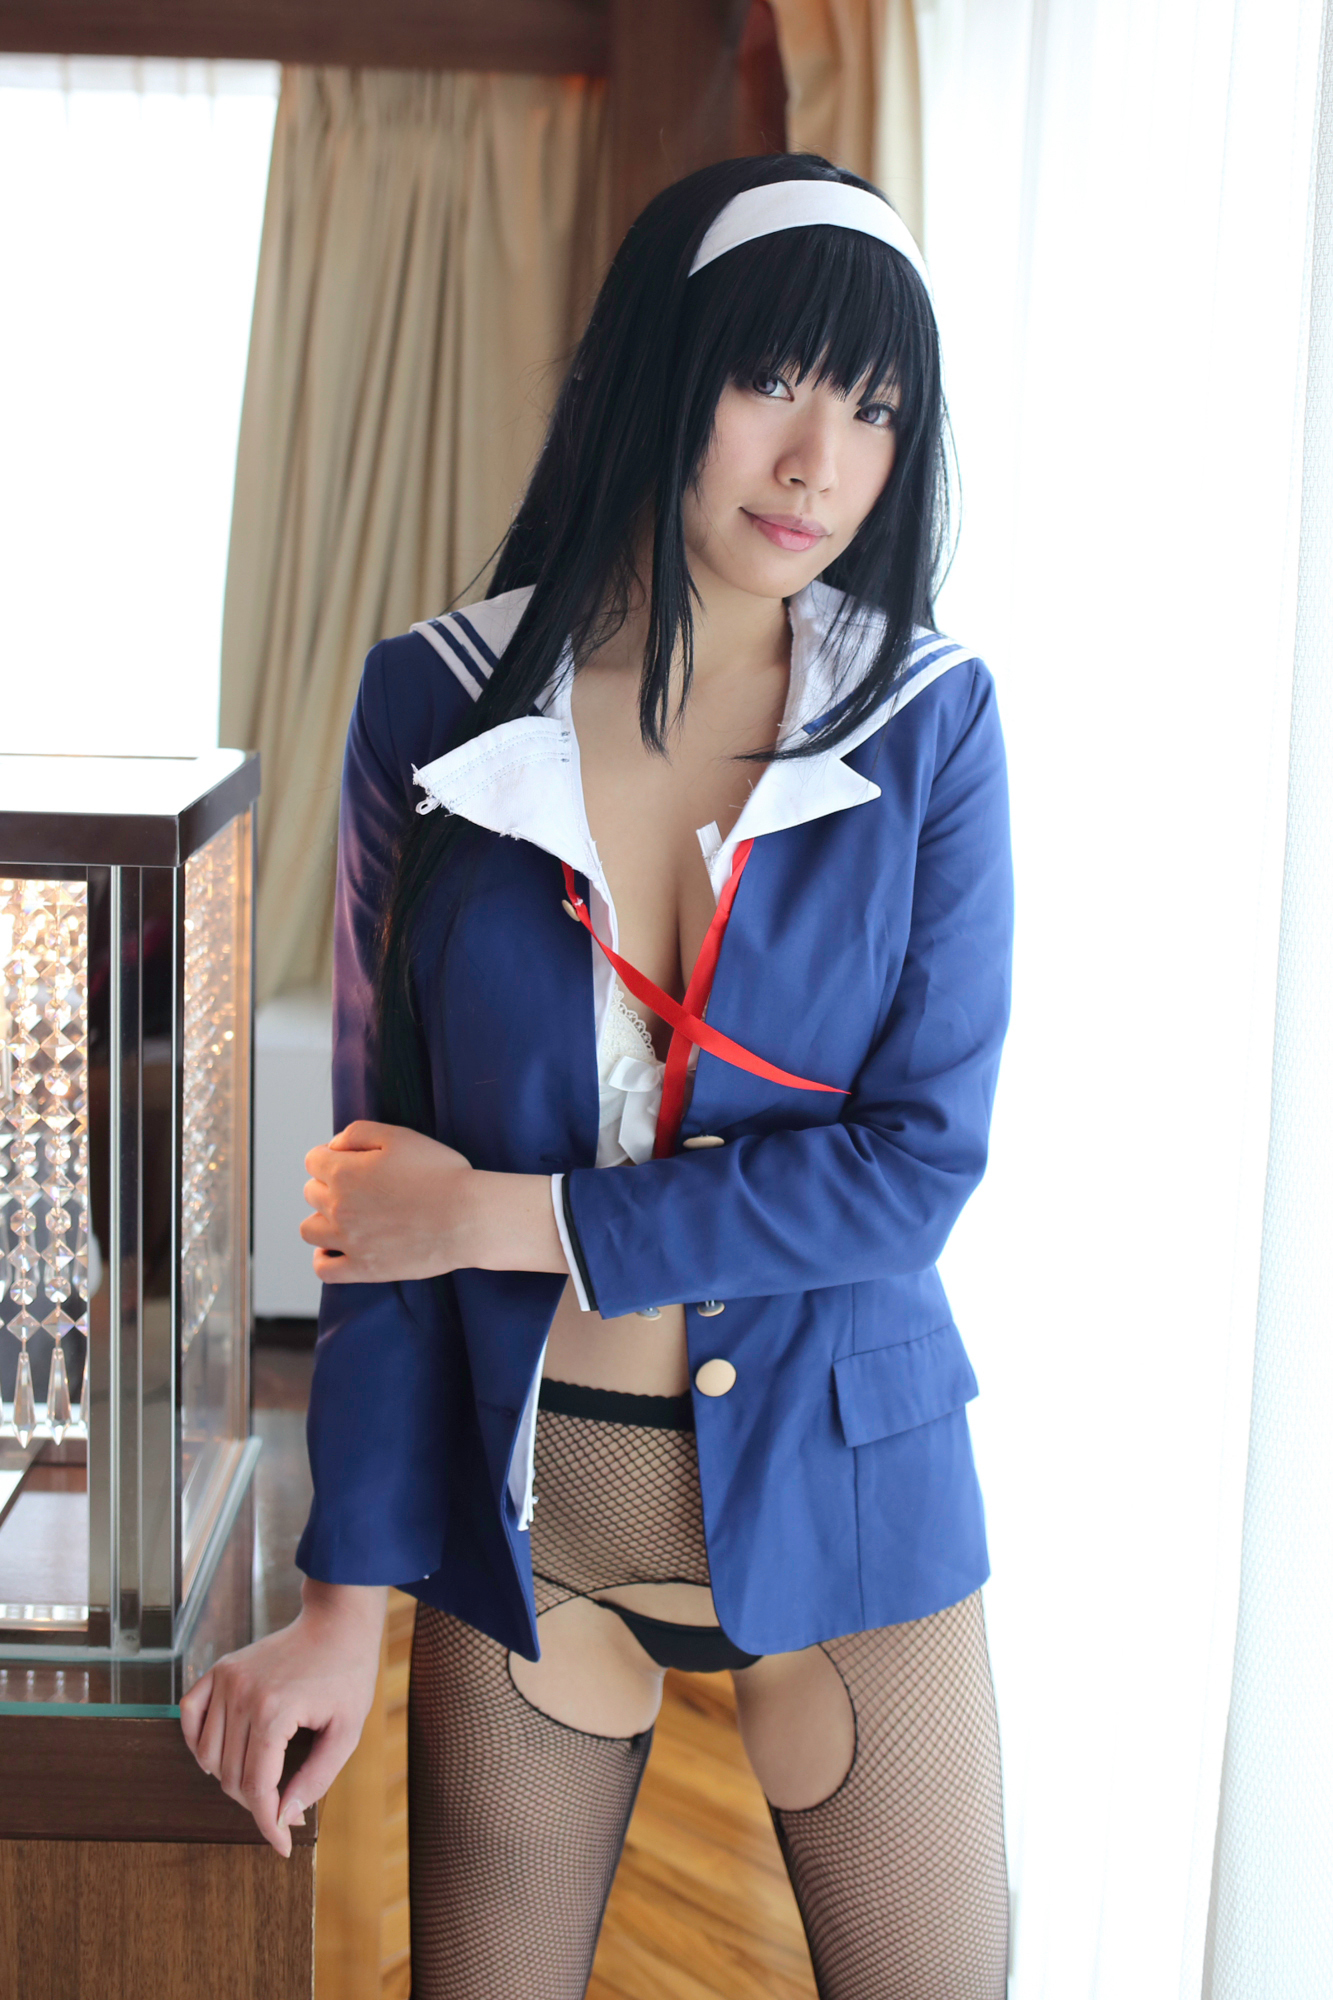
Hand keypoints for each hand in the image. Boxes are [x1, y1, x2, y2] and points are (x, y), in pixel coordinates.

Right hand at [180, 1581, 387, 1856]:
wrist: (337, 1625)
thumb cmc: (347, 1676)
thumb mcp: (347, 1732)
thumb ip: (316, 1778)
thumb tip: (284, 1817)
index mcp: (275, 1711)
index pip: (258, 1788)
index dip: (268, 1825)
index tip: (282, 1846)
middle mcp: (242, 1695)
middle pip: (231, 1777)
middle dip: (256, 1804)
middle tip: (285, 1808)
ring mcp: (226, 1679)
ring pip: (207, 1756)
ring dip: (229, 1779)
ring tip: (262, 1780)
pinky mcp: (219, 1669)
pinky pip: (189, 1715)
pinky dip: (197, 1742)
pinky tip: (221, 1755)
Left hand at [302, 1120, 571, 1284]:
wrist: (467, 1218)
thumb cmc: (440, 1174)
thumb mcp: (401, 1136)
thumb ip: (359, 1133)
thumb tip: (334, 1145)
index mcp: (344, 1172)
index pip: (313, 1160)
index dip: (332, 1157)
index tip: (352, 1161)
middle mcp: (338, 1207)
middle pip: (311, 1193)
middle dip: (329, 1185)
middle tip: (360, 1188)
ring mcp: (348, 1241)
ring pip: (309, 1230)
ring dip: (322, 1220)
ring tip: (346, 1218)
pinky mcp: (363, 1269)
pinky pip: (323, 1268)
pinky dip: (323, 1258)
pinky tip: (337, 1250)